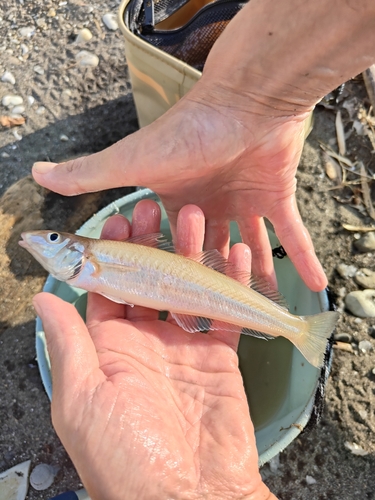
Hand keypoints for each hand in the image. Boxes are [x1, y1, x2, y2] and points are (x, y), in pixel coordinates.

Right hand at [32, 85, 322, 290]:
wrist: (245, 99)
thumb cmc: (188, 131)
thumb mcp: (132, 161)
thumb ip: (88, 174)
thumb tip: (37, 174)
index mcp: (176, 203)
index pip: (171, 248)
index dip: (174, 277)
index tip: (177, 306)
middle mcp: (210, 206)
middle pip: (212, 255)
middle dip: (215, 284)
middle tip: (219, 316)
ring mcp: (245, 203)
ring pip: (251, 250)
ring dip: (256, 277)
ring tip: (262, 312)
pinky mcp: (276, 197)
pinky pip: (293, 235)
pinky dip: (304, 258)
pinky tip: (313, 284)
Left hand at [33, 200, 276, 499]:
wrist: (190, 497)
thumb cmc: (126, 456)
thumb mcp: (83, 399)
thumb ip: (69, 344)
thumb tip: (44, 299)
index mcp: (109, 350)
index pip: (108, 289)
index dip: (112, 254)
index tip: (118, 222)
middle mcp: (146, 344)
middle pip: (149, 281)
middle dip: (152, 244)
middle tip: (156, 209)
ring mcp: (185, 348)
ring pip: (188, 289)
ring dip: (193, 254)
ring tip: (198, 220)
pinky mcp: (220, 357)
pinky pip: (226, 313)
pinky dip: (234, 285)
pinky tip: (237, 257)